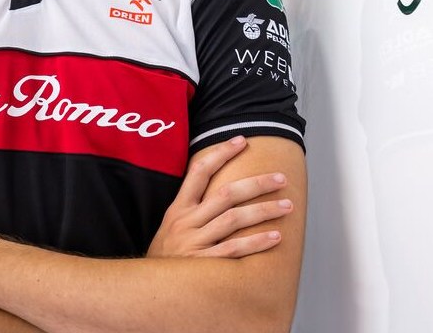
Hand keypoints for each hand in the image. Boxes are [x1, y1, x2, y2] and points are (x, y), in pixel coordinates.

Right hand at [147, 136, 292, 258]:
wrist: (145, 291)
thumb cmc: (166, 259)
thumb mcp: (171, 227)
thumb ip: (193, 209)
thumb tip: (222, 188)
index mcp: (178, 210)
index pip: (199, 173)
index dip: (220, 154)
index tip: (242, 141)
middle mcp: (186, 223)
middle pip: (226, 194)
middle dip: (257, 183)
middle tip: (280, 178)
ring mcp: (194, 243)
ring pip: (234, 219)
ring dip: (264, 210)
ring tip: (287, 206)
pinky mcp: (203, 265)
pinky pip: (234, 250)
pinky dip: (256, 242)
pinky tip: (276, 237)